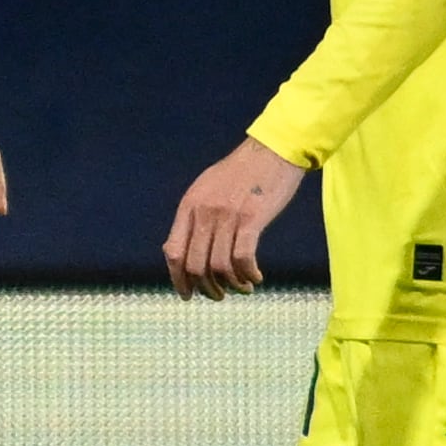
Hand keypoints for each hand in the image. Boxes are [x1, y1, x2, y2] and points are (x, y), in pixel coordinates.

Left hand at [162, 137, 305, 299]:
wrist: (272, 150)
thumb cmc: (242, 171)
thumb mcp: (206, 188)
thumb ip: (193, 216)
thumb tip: (179, 249)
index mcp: (189, 206)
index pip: (173, 252)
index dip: (178, 279)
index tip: (188, 294)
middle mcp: (203, 212)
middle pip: (195, 265)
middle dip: (206, 288)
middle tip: (219, 295)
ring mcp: (227, 216)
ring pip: (219, 267)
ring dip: (231, 285)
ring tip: (242, 287)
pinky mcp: (251, 219)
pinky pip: (243, 259)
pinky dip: (248, 275)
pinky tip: (256, 277)